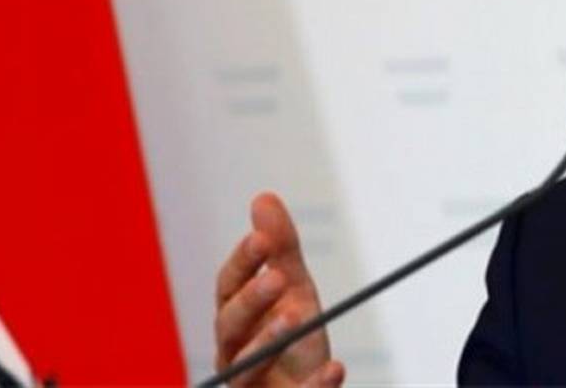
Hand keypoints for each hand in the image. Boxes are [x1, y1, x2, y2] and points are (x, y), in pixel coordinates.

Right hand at [214, 192, 345, 386]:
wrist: (307, 386)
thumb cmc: (292, 337)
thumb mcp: (293, 289)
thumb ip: (280, 248)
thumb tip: (263, 197)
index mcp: (235, 317)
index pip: (229, 286)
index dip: (243, 263)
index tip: (261, 238)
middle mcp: (235, 352)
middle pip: (231, 325)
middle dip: (251, 300)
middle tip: (277, 278)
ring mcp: (252, 385)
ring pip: (247, 368)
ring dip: (268, 341)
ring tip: (294, 316)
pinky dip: (315, 386)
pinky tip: (336, 367)